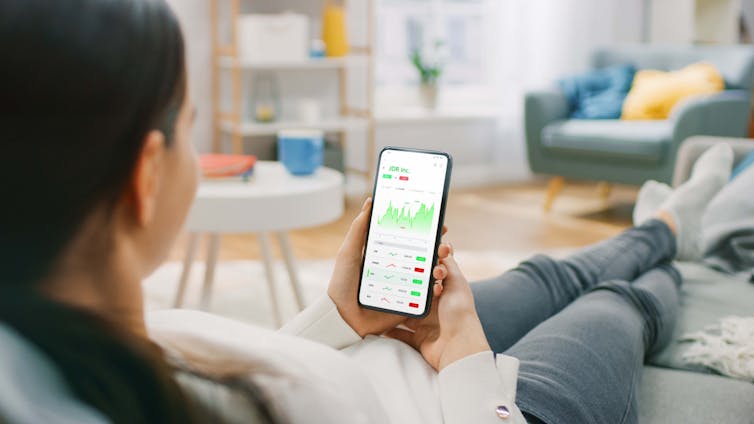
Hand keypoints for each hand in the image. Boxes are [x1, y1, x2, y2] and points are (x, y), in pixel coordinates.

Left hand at [328, 198, 448, 336]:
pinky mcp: (406, 303)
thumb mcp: (348, 253)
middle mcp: (396, 268)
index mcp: (384, 254)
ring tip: (442, 261)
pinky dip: (434, 289)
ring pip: (427, 273)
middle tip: (444, 243)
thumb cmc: (341, 284)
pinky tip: (439, 283)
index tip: (436, 221)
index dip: (422, 230)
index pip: (407, 238)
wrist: (342, 318)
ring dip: (438, 266)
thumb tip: (370, 202)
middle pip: (421, 254)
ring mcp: (402, 286)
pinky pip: (424, 295)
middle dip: (436, 247)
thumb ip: (358, 229)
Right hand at [386, 244, 489, 370]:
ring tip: (378, 295)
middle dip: (404, 286)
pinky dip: (388, 329)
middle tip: (389, 275)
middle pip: (415, 293)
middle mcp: (435, 307)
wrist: (458, 347)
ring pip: (405, 312)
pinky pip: (399, 333)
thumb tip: (442, 247)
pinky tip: (377, 321)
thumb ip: (448, 265)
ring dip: (394, 307)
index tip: (409, 257)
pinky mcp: (417, 339)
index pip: (431, 275)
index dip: (422, 266)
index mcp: (445, 292)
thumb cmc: (459, 313)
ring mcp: (426, 324)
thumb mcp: (457, 282)